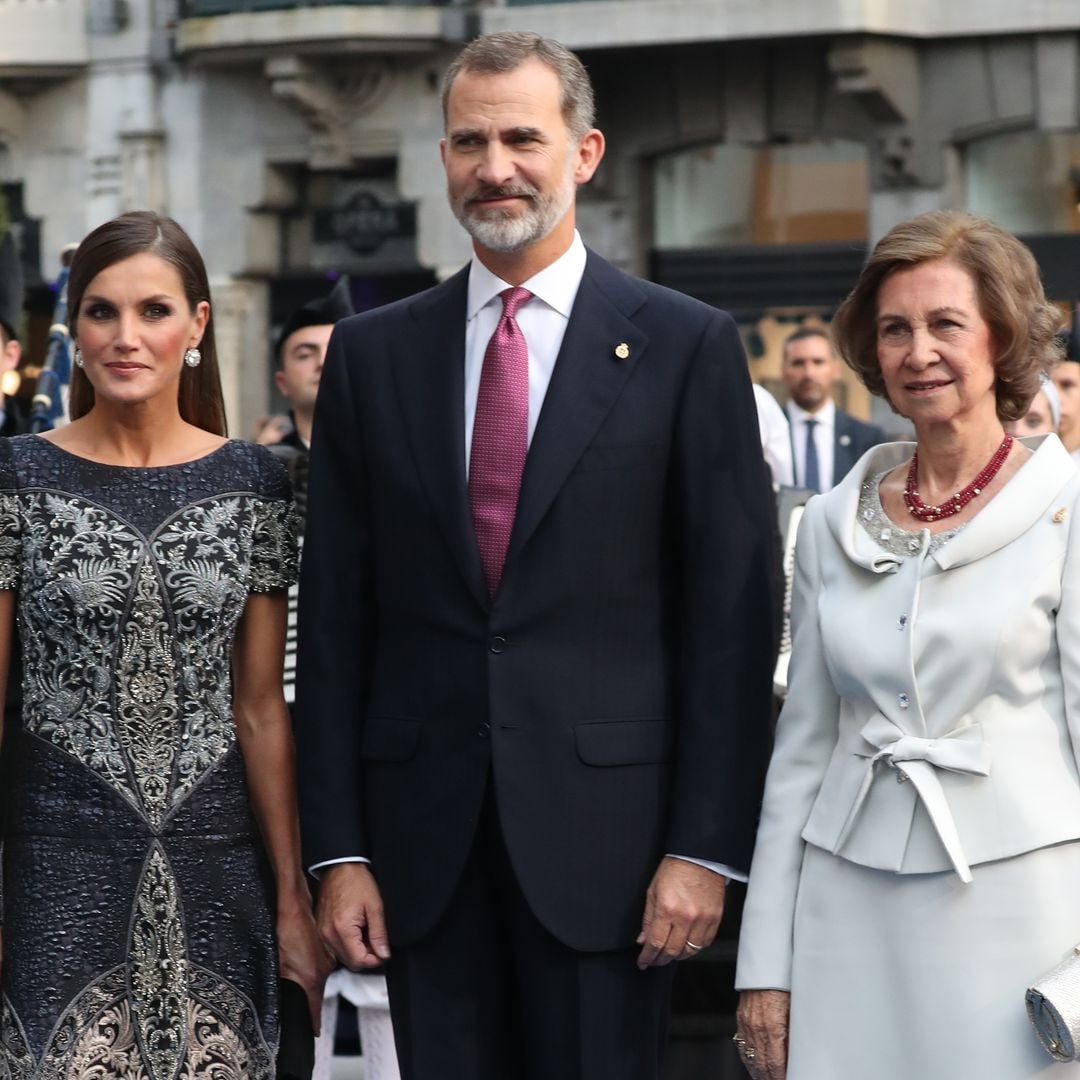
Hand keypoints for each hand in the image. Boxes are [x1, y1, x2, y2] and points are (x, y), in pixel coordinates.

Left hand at [278, 898, 334, 1033]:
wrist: (295, 904)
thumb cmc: (285, 929)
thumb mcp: (277, 962)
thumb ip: (280, 985)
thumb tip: (280, 1001)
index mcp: (312, 976)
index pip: (315, 1008)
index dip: (313, 1022)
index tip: (313, 1033)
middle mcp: (324, 969)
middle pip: (317, 993)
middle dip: (308, 1002)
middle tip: (297, 1010)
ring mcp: (326, 957)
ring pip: (318, 978)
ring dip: (309, 984)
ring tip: (297, 986)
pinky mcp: (325, 948)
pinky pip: (320, 966)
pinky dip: (312, 970)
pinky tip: (301, 964)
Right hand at [316, 862, 390, 970]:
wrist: (339, 867)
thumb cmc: (356, 881)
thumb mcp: (375, 906)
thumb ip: (379, 933)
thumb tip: (383, 954)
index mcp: (342, 930)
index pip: (359, 961)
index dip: (375, 959)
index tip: (383, 951)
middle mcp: (328, 935)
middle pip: (350, 962)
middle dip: (367, 955)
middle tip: (377, 940)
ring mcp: (322, 933)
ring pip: (343, 956)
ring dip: (357, 950)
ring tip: (366, 930)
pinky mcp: (321, 929)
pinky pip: (336, 946)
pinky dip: (348, 943)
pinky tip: (356, 929)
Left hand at [635, 856, 725, 967]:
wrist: (700, 857)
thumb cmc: (676, 869)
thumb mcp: (653, 890)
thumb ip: (648, 917)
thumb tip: (643, 939)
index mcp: (667, 908)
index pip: (655, 942)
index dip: (647, 956)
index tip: (643, 962)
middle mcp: (686, 917)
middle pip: (672, 951)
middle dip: (660, 960)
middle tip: (654, 960)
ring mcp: (702, 919)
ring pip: (690, 951)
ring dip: (677, 956)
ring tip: (669, 954)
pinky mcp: (715, 919)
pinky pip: (705, 943)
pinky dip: (695, 948)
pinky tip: (687, 946)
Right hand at [735, 989, 789, 1078]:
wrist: (764, 967)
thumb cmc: (783, 985)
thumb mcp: (795, 1010)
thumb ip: (793, 1032)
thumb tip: (797, 1051)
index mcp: (772, 1027)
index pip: (775, 1064)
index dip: (781, 1076)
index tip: (788, 1079)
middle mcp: (757, 1028)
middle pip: (761, 1065)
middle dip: (769, 1078)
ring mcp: (746, 1024)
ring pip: (750, 1058)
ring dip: (758, 1073)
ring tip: (765, 1079)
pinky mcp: (741, 1019)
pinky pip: (742, 1045)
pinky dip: (748, 1059)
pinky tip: (753, 1066)